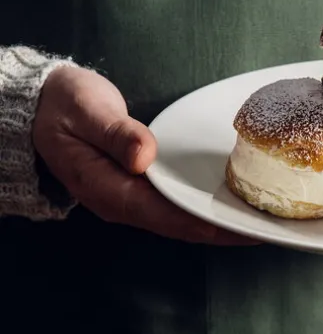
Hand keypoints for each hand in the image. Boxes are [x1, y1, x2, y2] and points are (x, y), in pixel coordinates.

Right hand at [34, 65, 254, 244]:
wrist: (46, 104)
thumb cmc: (65, 104)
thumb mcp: (86, 110)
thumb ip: (116, 133)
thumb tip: (144, 156)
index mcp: (106, 189)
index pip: (162, 214)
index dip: (201, 222)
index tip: (237, 226)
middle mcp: (122, 202)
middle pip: (179, 224)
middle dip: (222, 229)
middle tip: (265, 228)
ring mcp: (131, 197)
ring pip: (182, 218)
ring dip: (219, 220)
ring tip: (261, 220)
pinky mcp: (141, 187)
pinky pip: (178, 203)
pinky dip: (206, 205)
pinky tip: (234, 201)